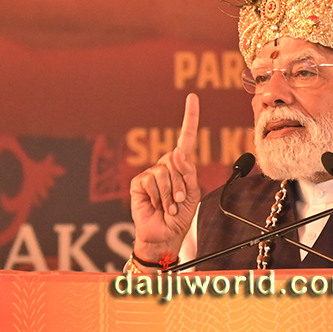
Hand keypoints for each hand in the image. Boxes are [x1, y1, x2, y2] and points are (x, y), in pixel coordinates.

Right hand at [130, 93, 200, 261]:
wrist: (165, 236)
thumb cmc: (180, 216)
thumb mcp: (193, 193)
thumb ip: (188, 172)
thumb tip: (176, 154)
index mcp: (181, 166)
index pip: (186, 138)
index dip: (190, 117)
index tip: (192, 97)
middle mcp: (166, 166)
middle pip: (178, 161)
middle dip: (182, 185)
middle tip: (179, 202)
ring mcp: (151, 173)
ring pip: (165, 172)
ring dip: (171, 194)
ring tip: (169, 206)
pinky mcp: (138, 183)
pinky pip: (152, 180)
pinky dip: (158, 196)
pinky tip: (157, 205)